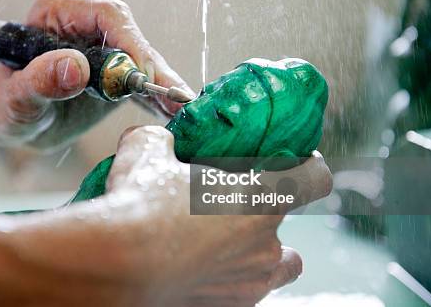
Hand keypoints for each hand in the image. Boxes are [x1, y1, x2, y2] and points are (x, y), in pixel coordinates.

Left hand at [0, 0, 193, 147]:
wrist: (6, 122)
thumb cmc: (1, 106)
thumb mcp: (14, 98)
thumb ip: (39, 81)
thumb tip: (75, 67)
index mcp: (57, 13)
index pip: (106, 16)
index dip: (130, 42)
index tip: (143, 76)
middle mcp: (83, 25)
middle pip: (130, 37)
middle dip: (154, 67)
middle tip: (175, 95)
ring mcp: (99, 47)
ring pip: (140, 59)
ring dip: (161, 83)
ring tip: (182, 105)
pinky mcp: (110, 71)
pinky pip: (137, 79)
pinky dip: (155, 96)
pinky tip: (172, 110)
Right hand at [88, 126, 331, 305]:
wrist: (115, 264)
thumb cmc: (138, 205)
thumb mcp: (148, 149)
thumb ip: (163, 140)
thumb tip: (160, 141)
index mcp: (260, 196)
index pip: (315, 179)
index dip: (308, 167)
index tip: (295, 163)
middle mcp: (266, 241)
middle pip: (285, 219)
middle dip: (260, 207)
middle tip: (224, 200)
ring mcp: (251, 279)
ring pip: (278, 263)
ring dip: (258, 249)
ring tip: (225, 240)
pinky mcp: (230, 305)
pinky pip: (248, 288)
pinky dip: (233, 276)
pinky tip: (203, 266)